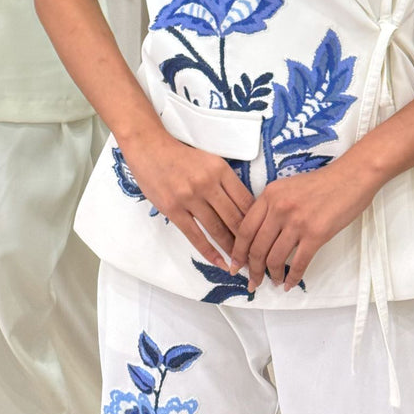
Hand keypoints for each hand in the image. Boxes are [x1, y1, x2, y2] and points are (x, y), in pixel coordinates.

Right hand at [120, 130, 254, 271]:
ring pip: (217, 229)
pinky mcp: (173, 209)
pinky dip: (209, 252)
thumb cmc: (182, 157)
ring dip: (230, 249)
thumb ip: (226, 183)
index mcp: (220, 170)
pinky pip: (195, 236)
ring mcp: (190, 197)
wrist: (151, 148)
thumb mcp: (210, 162)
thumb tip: (245, 210)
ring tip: (239, 264)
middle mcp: (208, 183)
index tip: (263, 235)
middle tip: (255, 256)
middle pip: (234, 217)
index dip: (257, 221)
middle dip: (247, 240)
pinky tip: (218, 262)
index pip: (246, 200)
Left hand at [230, 157, 376, 290]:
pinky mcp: (316, 234)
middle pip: (257, 247)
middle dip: (252, 269)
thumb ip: (272, 206)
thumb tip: (260, 235)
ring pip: (275, 258)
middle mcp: (280, 208)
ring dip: (272, 275)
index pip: (245, 229)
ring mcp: (298, 222)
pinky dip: (292, 277)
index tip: (236, 265)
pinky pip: (299, 263)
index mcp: (270, 194)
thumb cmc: (323, 182)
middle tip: (253, 281)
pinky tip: (289, 283)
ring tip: (273, 282)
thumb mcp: (288, 186)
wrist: (352, 176)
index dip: (238, 251)